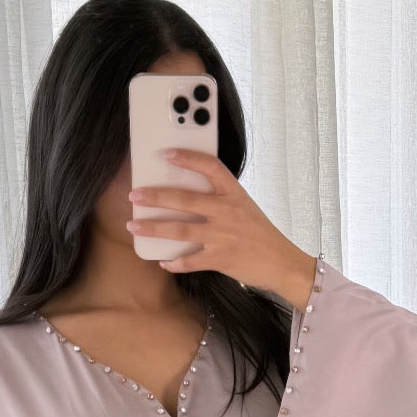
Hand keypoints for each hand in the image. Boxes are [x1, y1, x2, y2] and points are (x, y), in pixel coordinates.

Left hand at [128, 151, 317, 310]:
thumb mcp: (244, 207)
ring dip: (153, 228)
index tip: (167, 154)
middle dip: (155, 197)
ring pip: (179, 230)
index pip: (211, 167)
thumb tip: (184, 196)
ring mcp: (222, 236)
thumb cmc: (261, 234)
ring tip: (134, 226)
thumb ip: (220, 200)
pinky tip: (162, 261)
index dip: (188, 158)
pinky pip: (189, 261)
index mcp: (235, 193)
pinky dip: (173, 262)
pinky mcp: (220, 259)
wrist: (282, 262)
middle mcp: (227, 212)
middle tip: (135, 195)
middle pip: (184, 199)